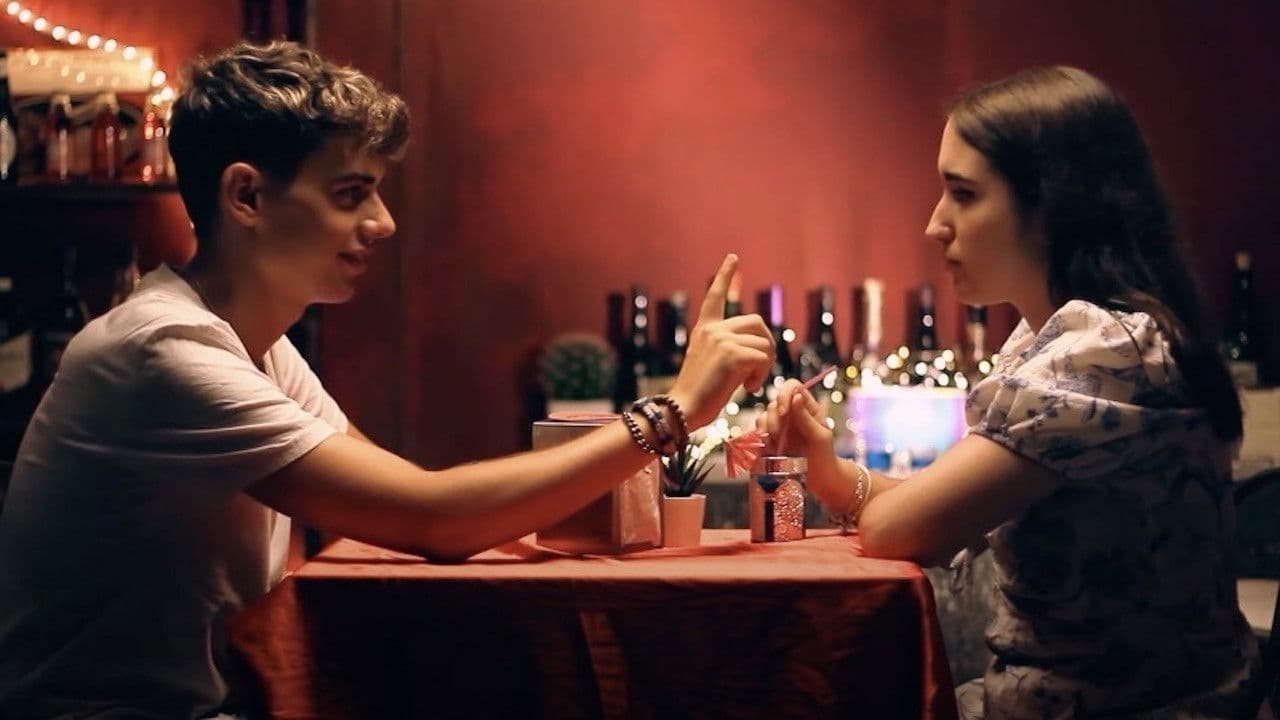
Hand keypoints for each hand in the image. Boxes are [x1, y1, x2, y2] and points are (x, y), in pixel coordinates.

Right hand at [667, 254, 773, 428]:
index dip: (725, 276)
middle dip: (766, 346)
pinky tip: (748, 388)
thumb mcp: (712, 363)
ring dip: (765, 367)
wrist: (683, 409)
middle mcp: (712, 329)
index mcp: (704, 329)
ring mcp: (721, 339)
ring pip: (765, 344)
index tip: (733, 257)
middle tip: (758, 371)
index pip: (715, 296)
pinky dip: (762, 376)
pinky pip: (764, 358)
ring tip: (749, 384)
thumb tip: (759, 348)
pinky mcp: (732, 354)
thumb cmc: (699, 395)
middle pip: (758, 323)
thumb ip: (729, 348)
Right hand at [756, 379, 831, 455]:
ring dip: (766, 432)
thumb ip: (807, 418)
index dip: (784, 395)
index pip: (792, 387)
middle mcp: (791, 413)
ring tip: (777, 448)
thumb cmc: (824, 457)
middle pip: (773, 403)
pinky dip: (761, 441)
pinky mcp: (770, 439)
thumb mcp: (820, 437)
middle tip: (780, 438)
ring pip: (762, 417)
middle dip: (774, 421)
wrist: (818, 479)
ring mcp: (779, 426)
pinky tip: (771, 451)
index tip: (783, 413)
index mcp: (807, 407)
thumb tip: (796, 396)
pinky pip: (757, 433)